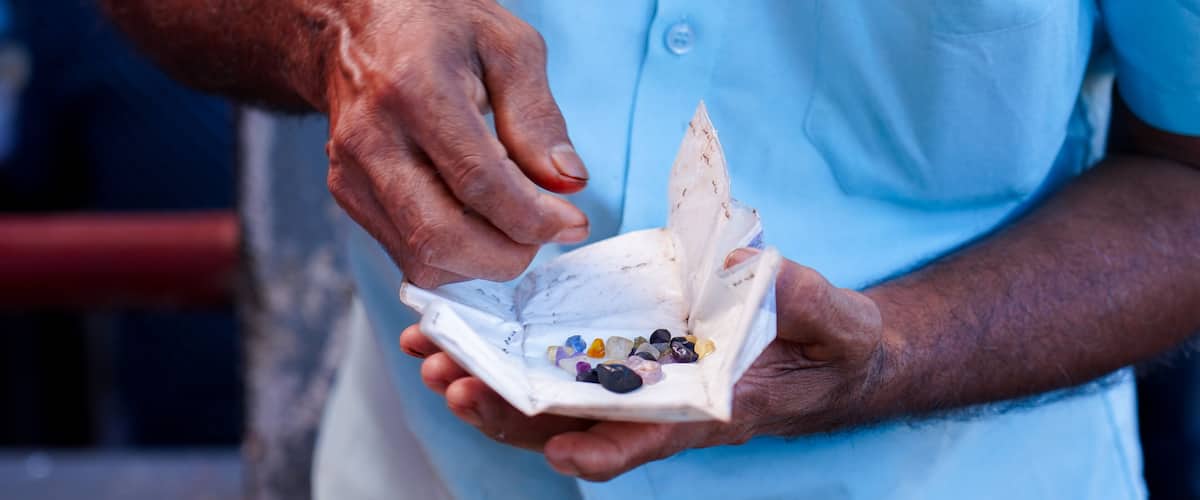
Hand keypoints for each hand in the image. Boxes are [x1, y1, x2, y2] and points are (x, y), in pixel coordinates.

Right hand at [314, 0, 589, 286]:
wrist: (357, 23)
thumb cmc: (436, 26)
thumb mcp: (507, 46)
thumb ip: (538, 118)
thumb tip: (567, 183)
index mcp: (415, 88)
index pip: (479, 183)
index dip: (533, 219)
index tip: (572, 223)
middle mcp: (372, 137)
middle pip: (442, 237)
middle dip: (508, 256)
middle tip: (543, 233)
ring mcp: (351, 171)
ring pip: (423, 260)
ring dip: (481, 261)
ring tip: (511, 222)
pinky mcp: (347, 193)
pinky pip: (407, 253)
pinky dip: (453, 256)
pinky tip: (477, 221)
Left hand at [400, 248, 892, 480]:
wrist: (822, 355)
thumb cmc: (830, 346)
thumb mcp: (836, 321)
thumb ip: (808, 302)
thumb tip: (766, 266)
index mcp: (707, 409)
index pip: (649, 438)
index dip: (606, 449)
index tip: (564, 450)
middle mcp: (659, 406)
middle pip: (571, 426)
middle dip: (507, 410)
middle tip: (450, 379)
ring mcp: (634, 385)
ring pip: (548, 403)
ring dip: (487, 385)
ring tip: (432, 358)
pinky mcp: (621, 355)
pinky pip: (556, 367)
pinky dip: (507, 357)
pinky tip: (464, 334)